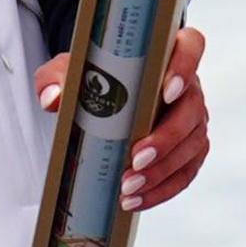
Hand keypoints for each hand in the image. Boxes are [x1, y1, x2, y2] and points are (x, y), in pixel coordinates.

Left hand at [35, 26, 210, 210]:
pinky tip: (137, 200)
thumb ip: (57, 77)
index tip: (167, 90)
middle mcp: (187, 86)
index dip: (186, 67)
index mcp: (166, 54)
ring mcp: (192, 119)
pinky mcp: (188, 149)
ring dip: (162, 171)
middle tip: (136, 158)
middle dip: (166, 138)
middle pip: (192, 109)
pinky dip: (162, 190)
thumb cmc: (94, 76)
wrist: (103, 97)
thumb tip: (53, 99)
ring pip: (192, 145)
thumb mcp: (71, 69)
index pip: (191, 46)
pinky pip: (185, 172)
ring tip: (128, 187)